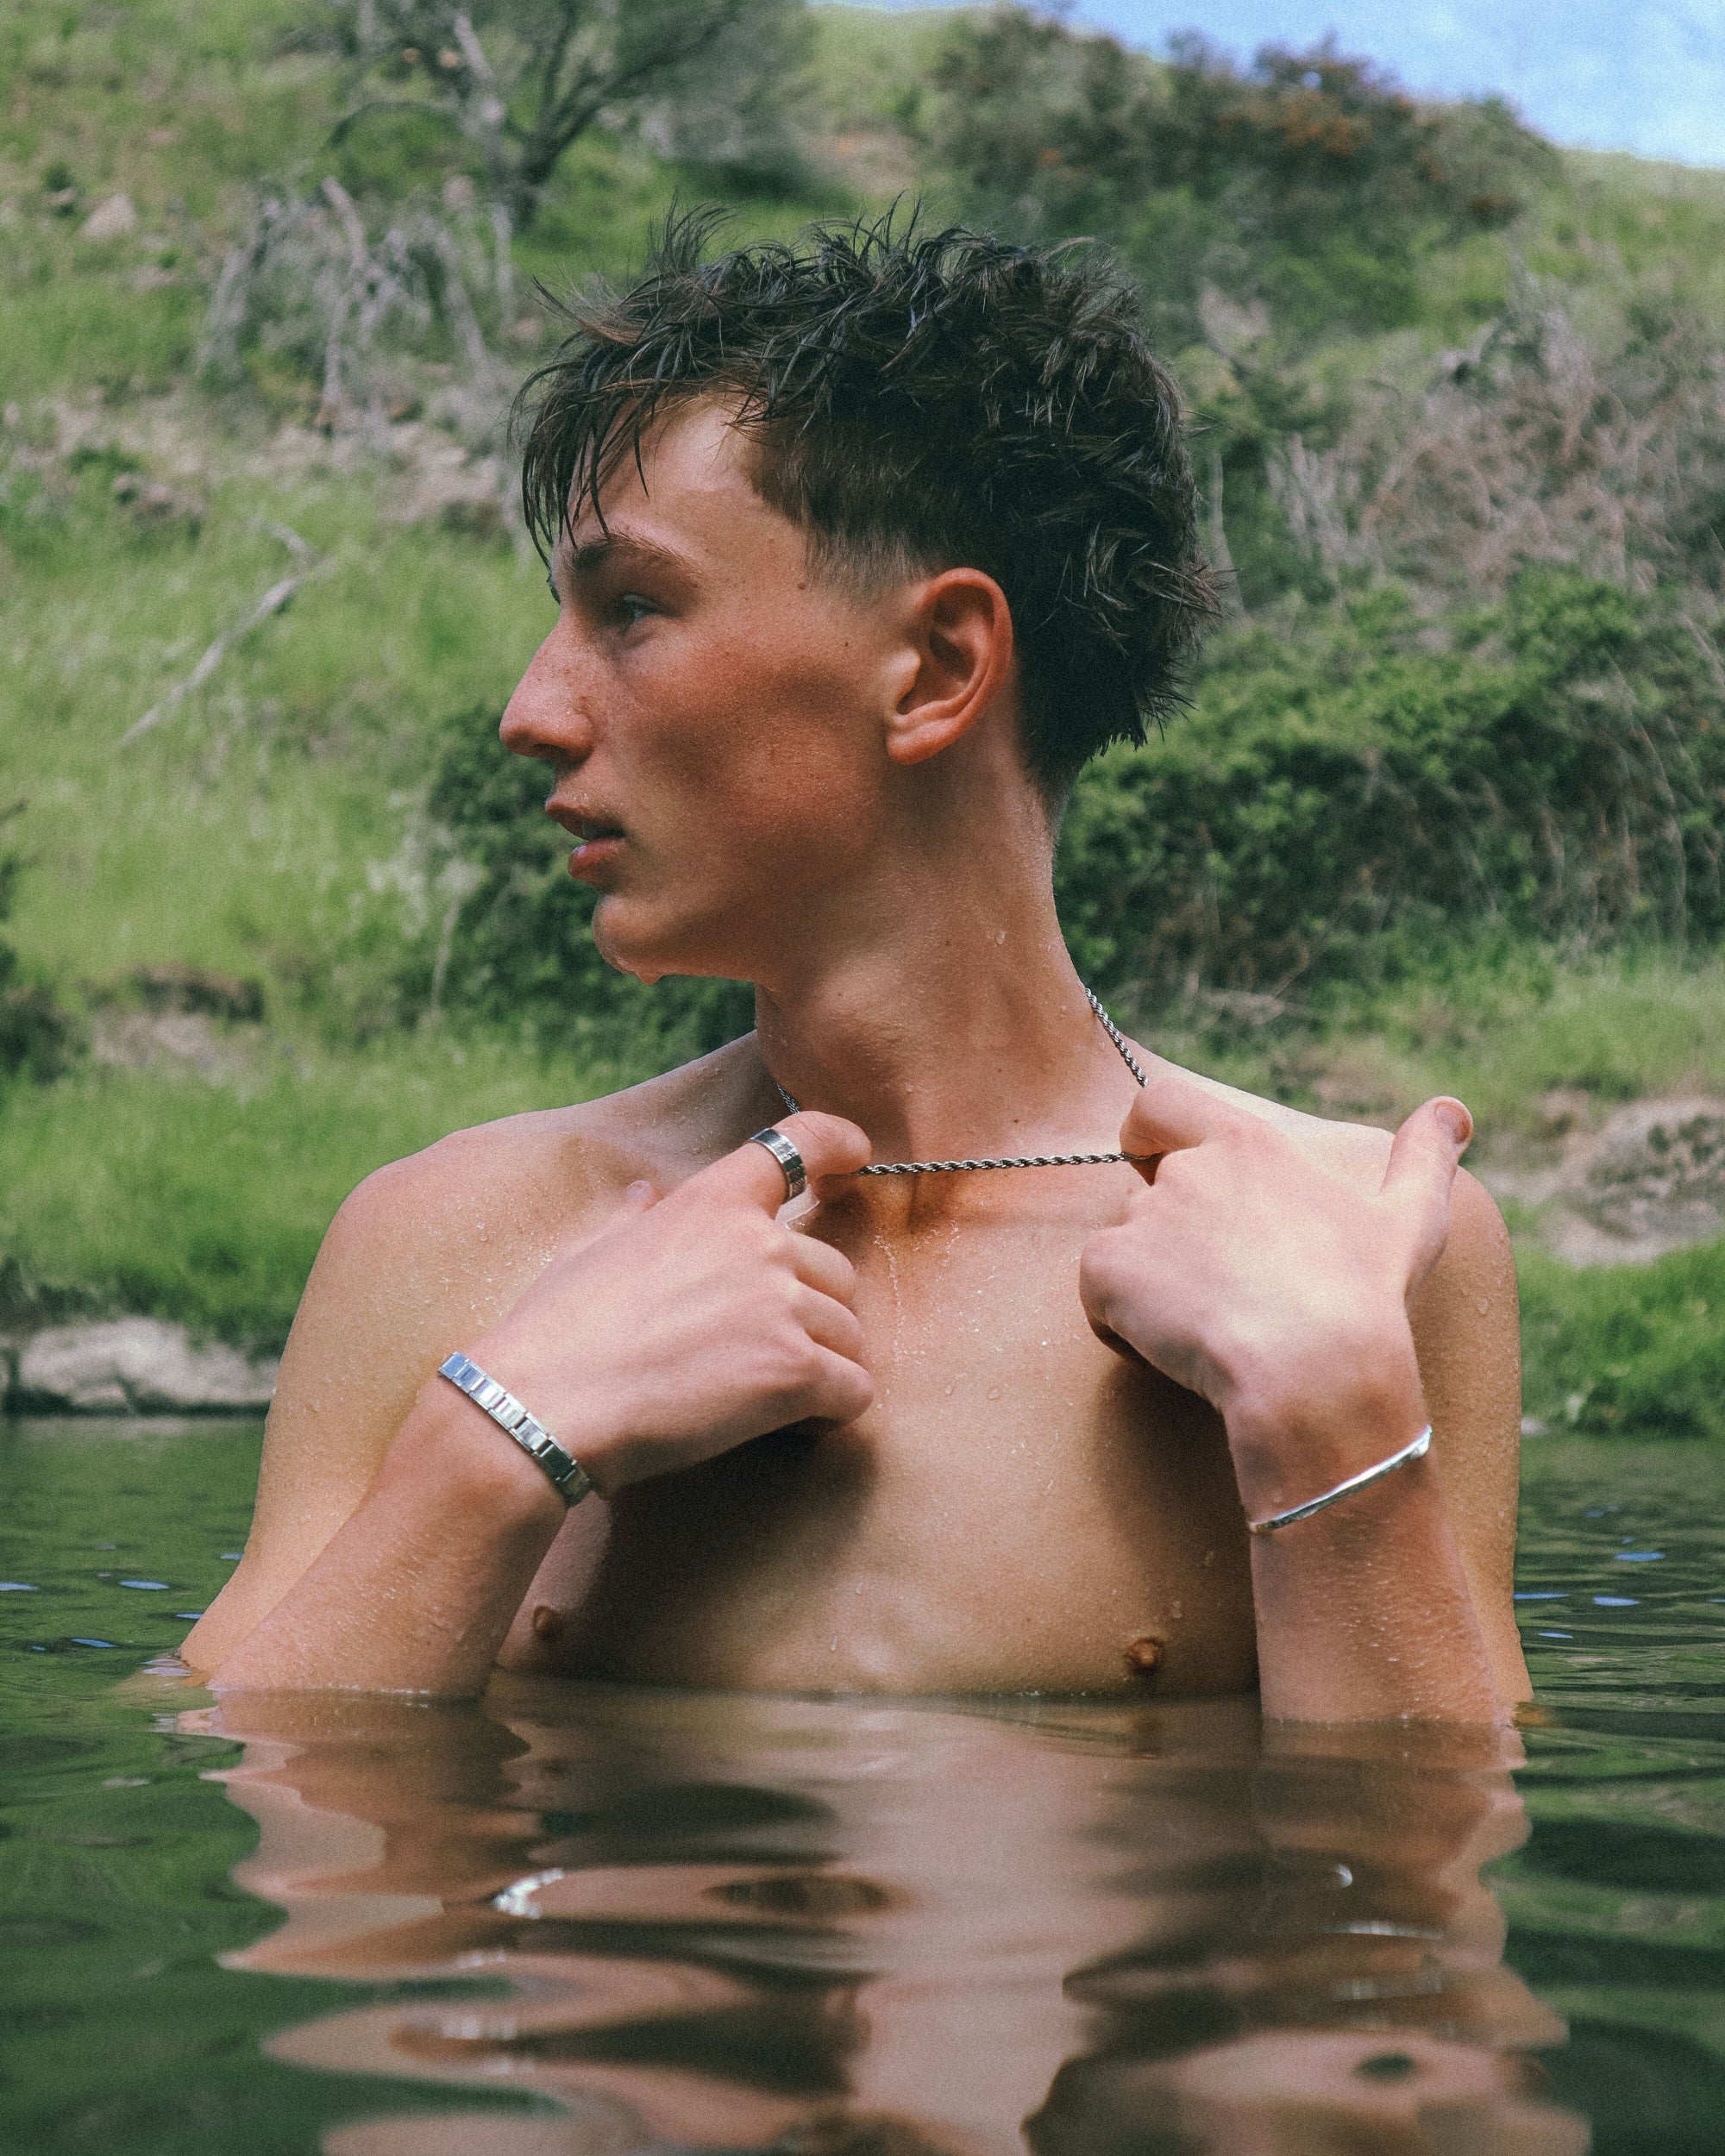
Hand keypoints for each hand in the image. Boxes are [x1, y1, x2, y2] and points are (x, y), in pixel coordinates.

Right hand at [469, 1112, 874, 1494]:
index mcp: (712, 1202)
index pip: (799, 1141)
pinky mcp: (794, 1370)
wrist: (542, 1407)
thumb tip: (644, 1194)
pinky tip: (783, 1428)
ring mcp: (783, 1305)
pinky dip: (828, 1414)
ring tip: (759, 1401)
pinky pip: (853, 1391)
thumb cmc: (556, 1333)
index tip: (855, 1156)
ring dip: (818, 1370)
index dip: (837, 1143)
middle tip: (756, 1355)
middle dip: (811, 1315)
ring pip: (848, 1337)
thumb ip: (633, 1220)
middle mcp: (761, 1243)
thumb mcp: (589, 1252)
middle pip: (837, 1272)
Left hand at [1078, 1069, 1471, 1517]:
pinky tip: (1183, 1354)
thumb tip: (1451, 1110)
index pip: (1159, 1104)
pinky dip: (1124, 1331)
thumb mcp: (1410, 1218)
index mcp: (1248, 1144)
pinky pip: (1098, 1301)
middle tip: (1230, 1294)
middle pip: (1146, 1196)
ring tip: (1219, 1331)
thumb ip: (1423, 1157)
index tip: (1154, 1162)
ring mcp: (1141, 1218)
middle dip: (1172, 1241)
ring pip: (1127, 1253)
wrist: (1317, 1372)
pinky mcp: (1107, 1270)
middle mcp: (1186, 1169)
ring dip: (1154, 1289)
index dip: (1146, 1135)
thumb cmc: (1368, 1297)